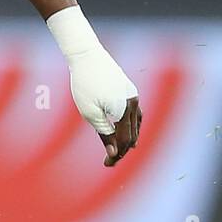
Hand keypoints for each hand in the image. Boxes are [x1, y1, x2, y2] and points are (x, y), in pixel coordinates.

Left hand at [66, 45, 141, 166]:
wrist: (87, 56)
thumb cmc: (85, 84)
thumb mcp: (90, 113)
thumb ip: (104, 133)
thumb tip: (114, 152)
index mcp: (124, 111)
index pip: (125, 140)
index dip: (117, 155)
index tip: (106, 164)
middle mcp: (134, 103)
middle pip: (132, 134)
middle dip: (122, 149)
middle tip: (109, 161)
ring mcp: (134, 96)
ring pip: (136, 124)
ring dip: (128, 138)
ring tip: (119, 151)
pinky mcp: (130, 91)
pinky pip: (135, 114)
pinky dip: (130, 125)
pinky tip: (125, 131)